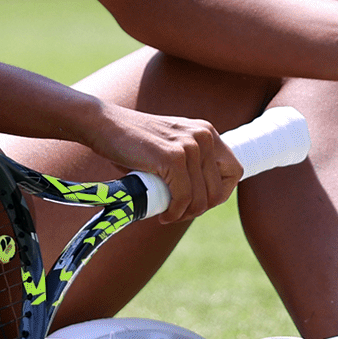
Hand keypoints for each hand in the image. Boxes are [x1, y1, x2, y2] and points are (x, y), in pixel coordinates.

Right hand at [87, 104, 241, 223]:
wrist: (103, 124)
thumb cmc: (133, 141)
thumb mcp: (171, 144)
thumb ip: (189, 162)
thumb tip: (202, 198)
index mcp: (207, 131)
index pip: (234, 171)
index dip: (220, 193)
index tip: (199, 202)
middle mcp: (203, 136)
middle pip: (219, 190)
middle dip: (200, 208)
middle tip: (178, 212)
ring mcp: (189, 146)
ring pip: (201, 198)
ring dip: (185, 214)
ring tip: (168, 214)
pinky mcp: (172, 157)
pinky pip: (183, 198)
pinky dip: (174, 212)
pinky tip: (163, 214)